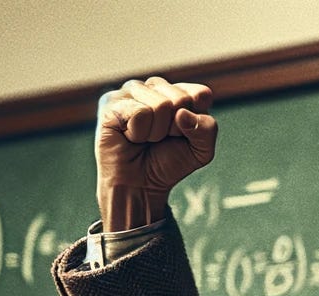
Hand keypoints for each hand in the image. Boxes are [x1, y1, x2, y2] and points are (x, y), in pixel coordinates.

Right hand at [95, 76, 217, 230]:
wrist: (140, 185)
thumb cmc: (168, 164)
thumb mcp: (201, 151)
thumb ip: (207, 129)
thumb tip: (182, 113)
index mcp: (178, 92)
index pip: (201, 94)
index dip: (196, 122)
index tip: (183, 136)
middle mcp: (155, 86)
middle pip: (181, 99)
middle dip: (175, 129)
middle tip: (160, 140)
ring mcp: (131, 91)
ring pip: (160, 105)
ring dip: (156, 132)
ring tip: (145, 139)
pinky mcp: (111, 102)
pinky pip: (140, 113)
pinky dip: (139, 133)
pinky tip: (130, 136)